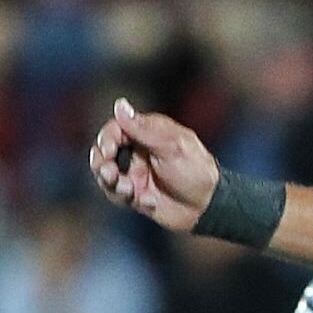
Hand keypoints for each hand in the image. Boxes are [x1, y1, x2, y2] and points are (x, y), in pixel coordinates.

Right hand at [88, 98, 220, 232]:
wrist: (210, 207)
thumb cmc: (197, 172)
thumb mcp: (172, 147)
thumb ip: (143, 129)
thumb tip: (120, 104)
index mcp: (148, 135)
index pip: (116, 129)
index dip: (107, 138)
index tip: (108, 149)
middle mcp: (139, 152)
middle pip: (104, 152)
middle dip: (101, 163)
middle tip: (110, 174)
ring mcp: (137, 174)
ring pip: (106, 175)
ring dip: (112, 183)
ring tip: (128, 190)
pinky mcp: (136, 195)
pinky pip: (118, 196)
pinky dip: (129, 199)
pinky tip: (151, 202)